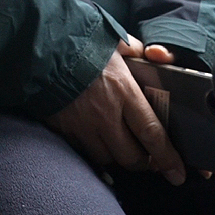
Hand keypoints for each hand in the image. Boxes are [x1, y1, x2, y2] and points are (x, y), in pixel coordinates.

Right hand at [45, 36, 185, 184]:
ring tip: (123, 148)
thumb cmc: (79, 42)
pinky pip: (85, 152)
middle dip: (145, 163)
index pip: (152, 134)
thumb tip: (155, 55)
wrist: (36, 47)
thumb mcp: (114, 40)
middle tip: (151, 159)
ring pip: (108, 159)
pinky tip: (99, 143)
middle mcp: (104, 115)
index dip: (168, 158)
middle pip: (131, 157)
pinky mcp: (62, 129)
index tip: (178, 174)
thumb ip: (137, 50)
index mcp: (123, 92)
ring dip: (119, 157)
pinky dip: (96, 152)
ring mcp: (81, 126)